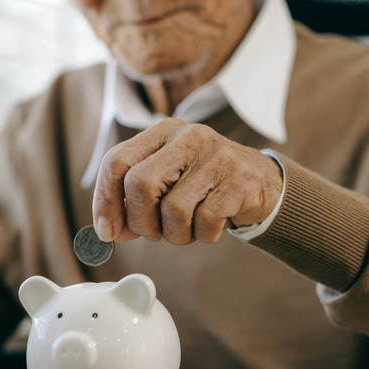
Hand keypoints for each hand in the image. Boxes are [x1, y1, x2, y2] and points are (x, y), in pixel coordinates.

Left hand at [93, 118, 282, 244]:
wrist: (263, 185)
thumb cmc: (202, 186)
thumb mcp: (165, 182)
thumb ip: (132, 201)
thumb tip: (108, 231)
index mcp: (161, 132)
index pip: (116, 161)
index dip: (105, 201)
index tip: (107, 231)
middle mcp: (188, 136)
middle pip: (139, 184)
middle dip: (140, 222)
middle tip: (151, 234)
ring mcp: (217, 156)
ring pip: (173, 209)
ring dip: (174, 235)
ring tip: (186, 230)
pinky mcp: (240, 181)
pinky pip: (205, 222)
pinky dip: (202, 236)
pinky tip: (210, 227)